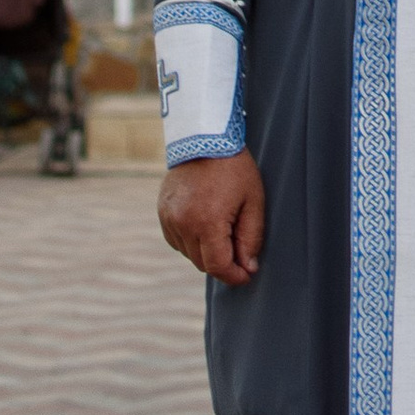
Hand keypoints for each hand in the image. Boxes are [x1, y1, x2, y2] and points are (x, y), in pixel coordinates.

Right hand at [160, 150, 264, 285]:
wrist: (204, 138)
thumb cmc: (234, 168)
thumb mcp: (253, 201)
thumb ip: (251, 238)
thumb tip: (248, 268)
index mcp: (207, 221)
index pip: (217, 266)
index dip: (234, 276)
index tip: (247, 275)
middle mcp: (183, 223)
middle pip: (202, 263)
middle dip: (222, 263)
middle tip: (240, 250)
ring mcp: (169, 217)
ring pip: (189, 254)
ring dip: (206, 252)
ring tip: (223, 228)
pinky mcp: (162, 212)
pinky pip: (177, 240)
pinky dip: (191, 240)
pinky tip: (205, 223)